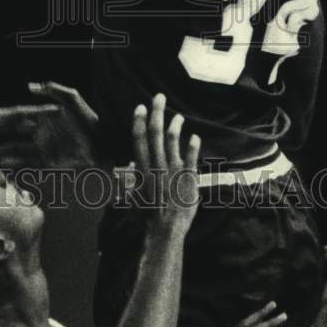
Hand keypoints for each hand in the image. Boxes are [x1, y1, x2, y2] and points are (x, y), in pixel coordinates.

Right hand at [0, 81, 102, 170]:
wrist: (106, 147)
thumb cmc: (91, 122)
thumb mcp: (73, 100)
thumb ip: (53, 89)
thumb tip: (29, 85)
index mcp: (46, 114)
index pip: (19, 114)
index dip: (2, 115)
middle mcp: (42, 130)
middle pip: (13, 129)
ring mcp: (45, 147)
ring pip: (16, 147)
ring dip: (0, 147)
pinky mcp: (50, 162)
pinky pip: (27, 162)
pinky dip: (14, 162)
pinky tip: (1, 162)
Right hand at [130, 94, 200, 235]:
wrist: (166, 230)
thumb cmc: (147, 216)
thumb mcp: (134, 196)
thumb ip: (133, 178)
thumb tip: (131, 164)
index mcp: (142, 169)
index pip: (139, 139)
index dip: (139, 121)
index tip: (140, 107)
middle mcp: (157, 165)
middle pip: (155, 133)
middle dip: (157, 113)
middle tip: (159, 97)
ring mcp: (173, 171)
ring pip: (173, 141)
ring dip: (175, 126)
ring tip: (178, 116)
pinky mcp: (188, 178)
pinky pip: (192, 158)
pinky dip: (193, 146)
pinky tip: (195, 136)